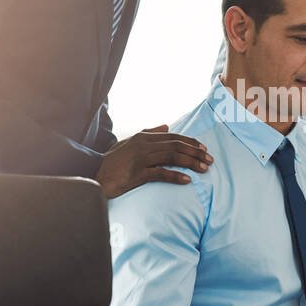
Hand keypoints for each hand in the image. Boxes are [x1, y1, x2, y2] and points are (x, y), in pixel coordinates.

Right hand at [96, 124, 212, 198]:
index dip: (191, 142)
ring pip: (173, 158)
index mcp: (144, 137)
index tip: (204, 149)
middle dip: (196, 152)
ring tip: (204, 169)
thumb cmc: (112, 162)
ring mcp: (141, 159)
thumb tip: (166, 126)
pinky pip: (161, 174)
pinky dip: (176, 176)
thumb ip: (148, 132)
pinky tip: (187, 180)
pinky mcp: (138, 174)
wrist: (95, 176)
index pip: (173, 137)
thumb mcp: (129, 142)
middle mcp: (144, 145)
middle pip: (176, 146)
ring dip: (191, 163)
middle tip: (210, 160)